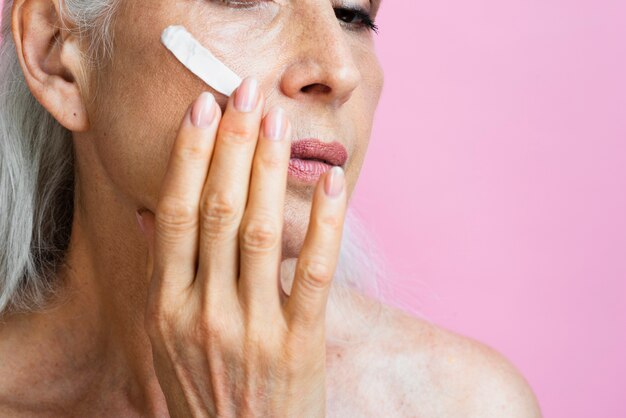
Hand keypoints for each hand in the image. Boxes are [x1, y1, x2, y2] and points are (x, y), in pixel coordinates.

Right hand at [135, 77, 347, 416]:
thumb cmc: (206, 392)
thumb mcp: (168, 340)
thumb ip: (164, 277)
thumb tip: (152, 216)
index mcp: (169, 307)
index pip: (176, 214)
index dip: (191, 156)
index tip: (205, 108)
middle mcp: (204, 313)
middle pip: (219, 211)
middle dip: (234, 145)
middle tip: (248, 92)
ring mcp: (251, 329)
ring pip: (260, 232)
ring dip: (271, 170)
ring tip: (280, 122)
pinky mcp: (297, 345)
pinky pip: (313, 272)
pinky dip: (323, 223)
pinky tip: (332, 181)